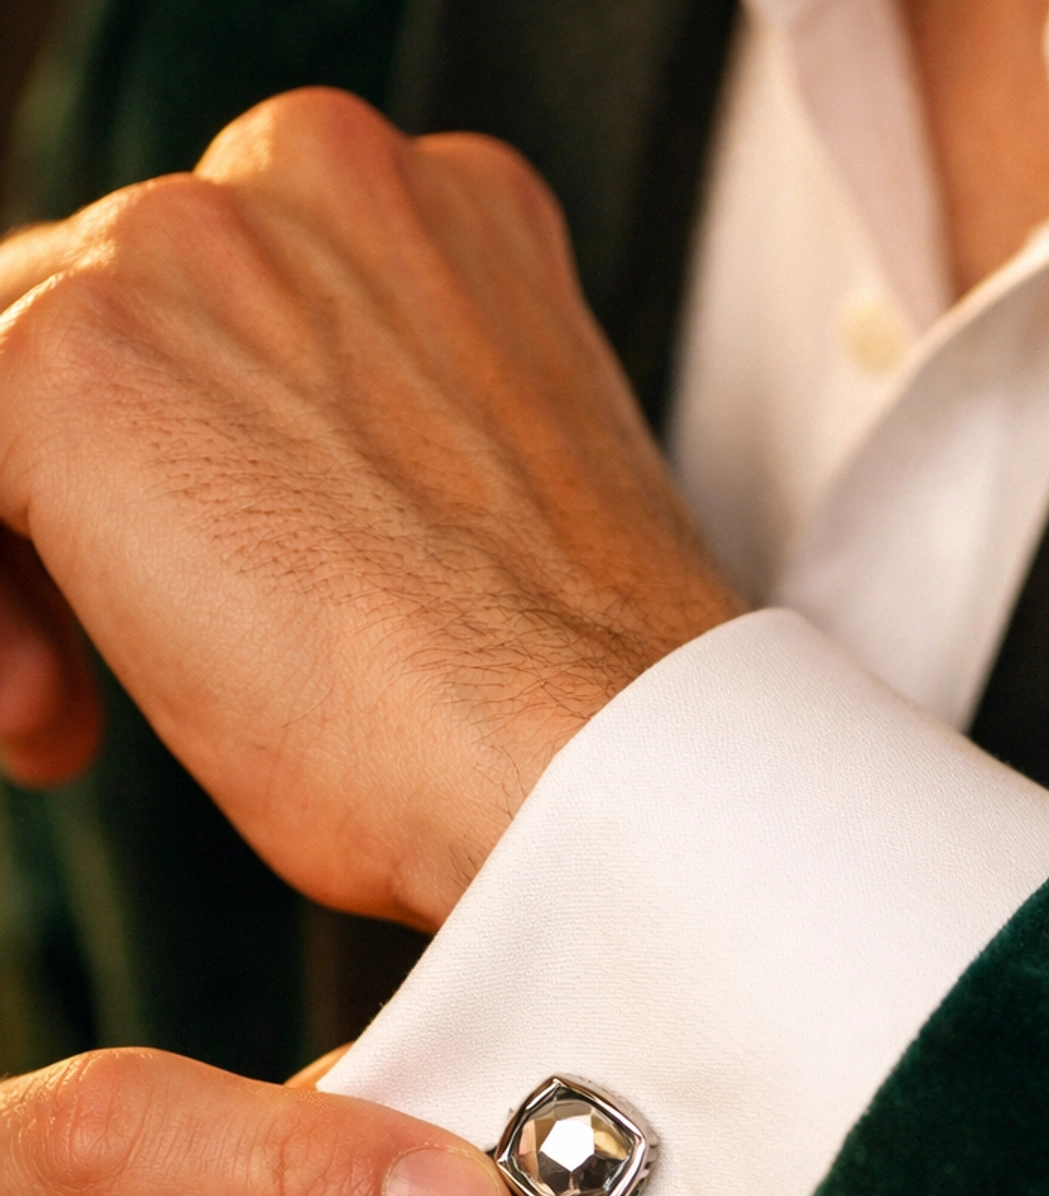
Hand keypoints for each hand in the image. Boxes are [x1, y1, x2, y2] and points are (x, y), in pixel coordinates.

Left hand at [0, 90, 739, 928]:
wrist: (598, 768)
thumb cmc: (553, 710)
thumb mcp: (465, 518)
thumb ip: (355, 442)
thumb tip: (235, 510)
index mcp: (434, 218)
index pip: (222, 305)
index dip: (184, 471)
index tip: (212, 613)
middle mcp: (314, 180)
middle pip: (106, 319)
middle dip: (86, 509)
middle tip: (101, 696)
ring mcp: (193, 248)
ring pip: (16, 379)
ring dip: (26, 560)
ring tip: (71, 720)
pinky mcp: (80, 357)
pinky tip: (52, 715)